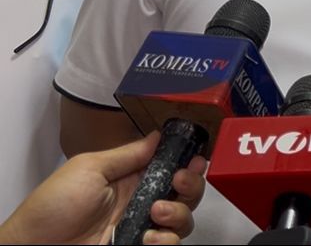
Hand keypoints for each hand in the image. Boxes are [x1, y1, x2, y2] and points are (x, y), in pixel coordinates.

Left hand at [0, 131, 206, 244]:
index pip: (172, 165)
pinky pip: (169, 243)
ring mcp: (142, 227)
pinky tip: (148, 237)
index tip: (196, 158)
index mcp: (132, 177)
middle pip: (187, 192)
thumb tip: (158, 134)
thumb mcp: (89, 168)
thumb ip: (128, 154)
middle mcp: (142, 201)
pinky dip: (166, 240)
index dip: (189, 161)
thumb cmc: (54, 206)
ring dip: (179, 213)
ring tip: (156, 214)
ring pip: (184, 219)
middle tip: (179, 182)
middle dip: (191, 185)